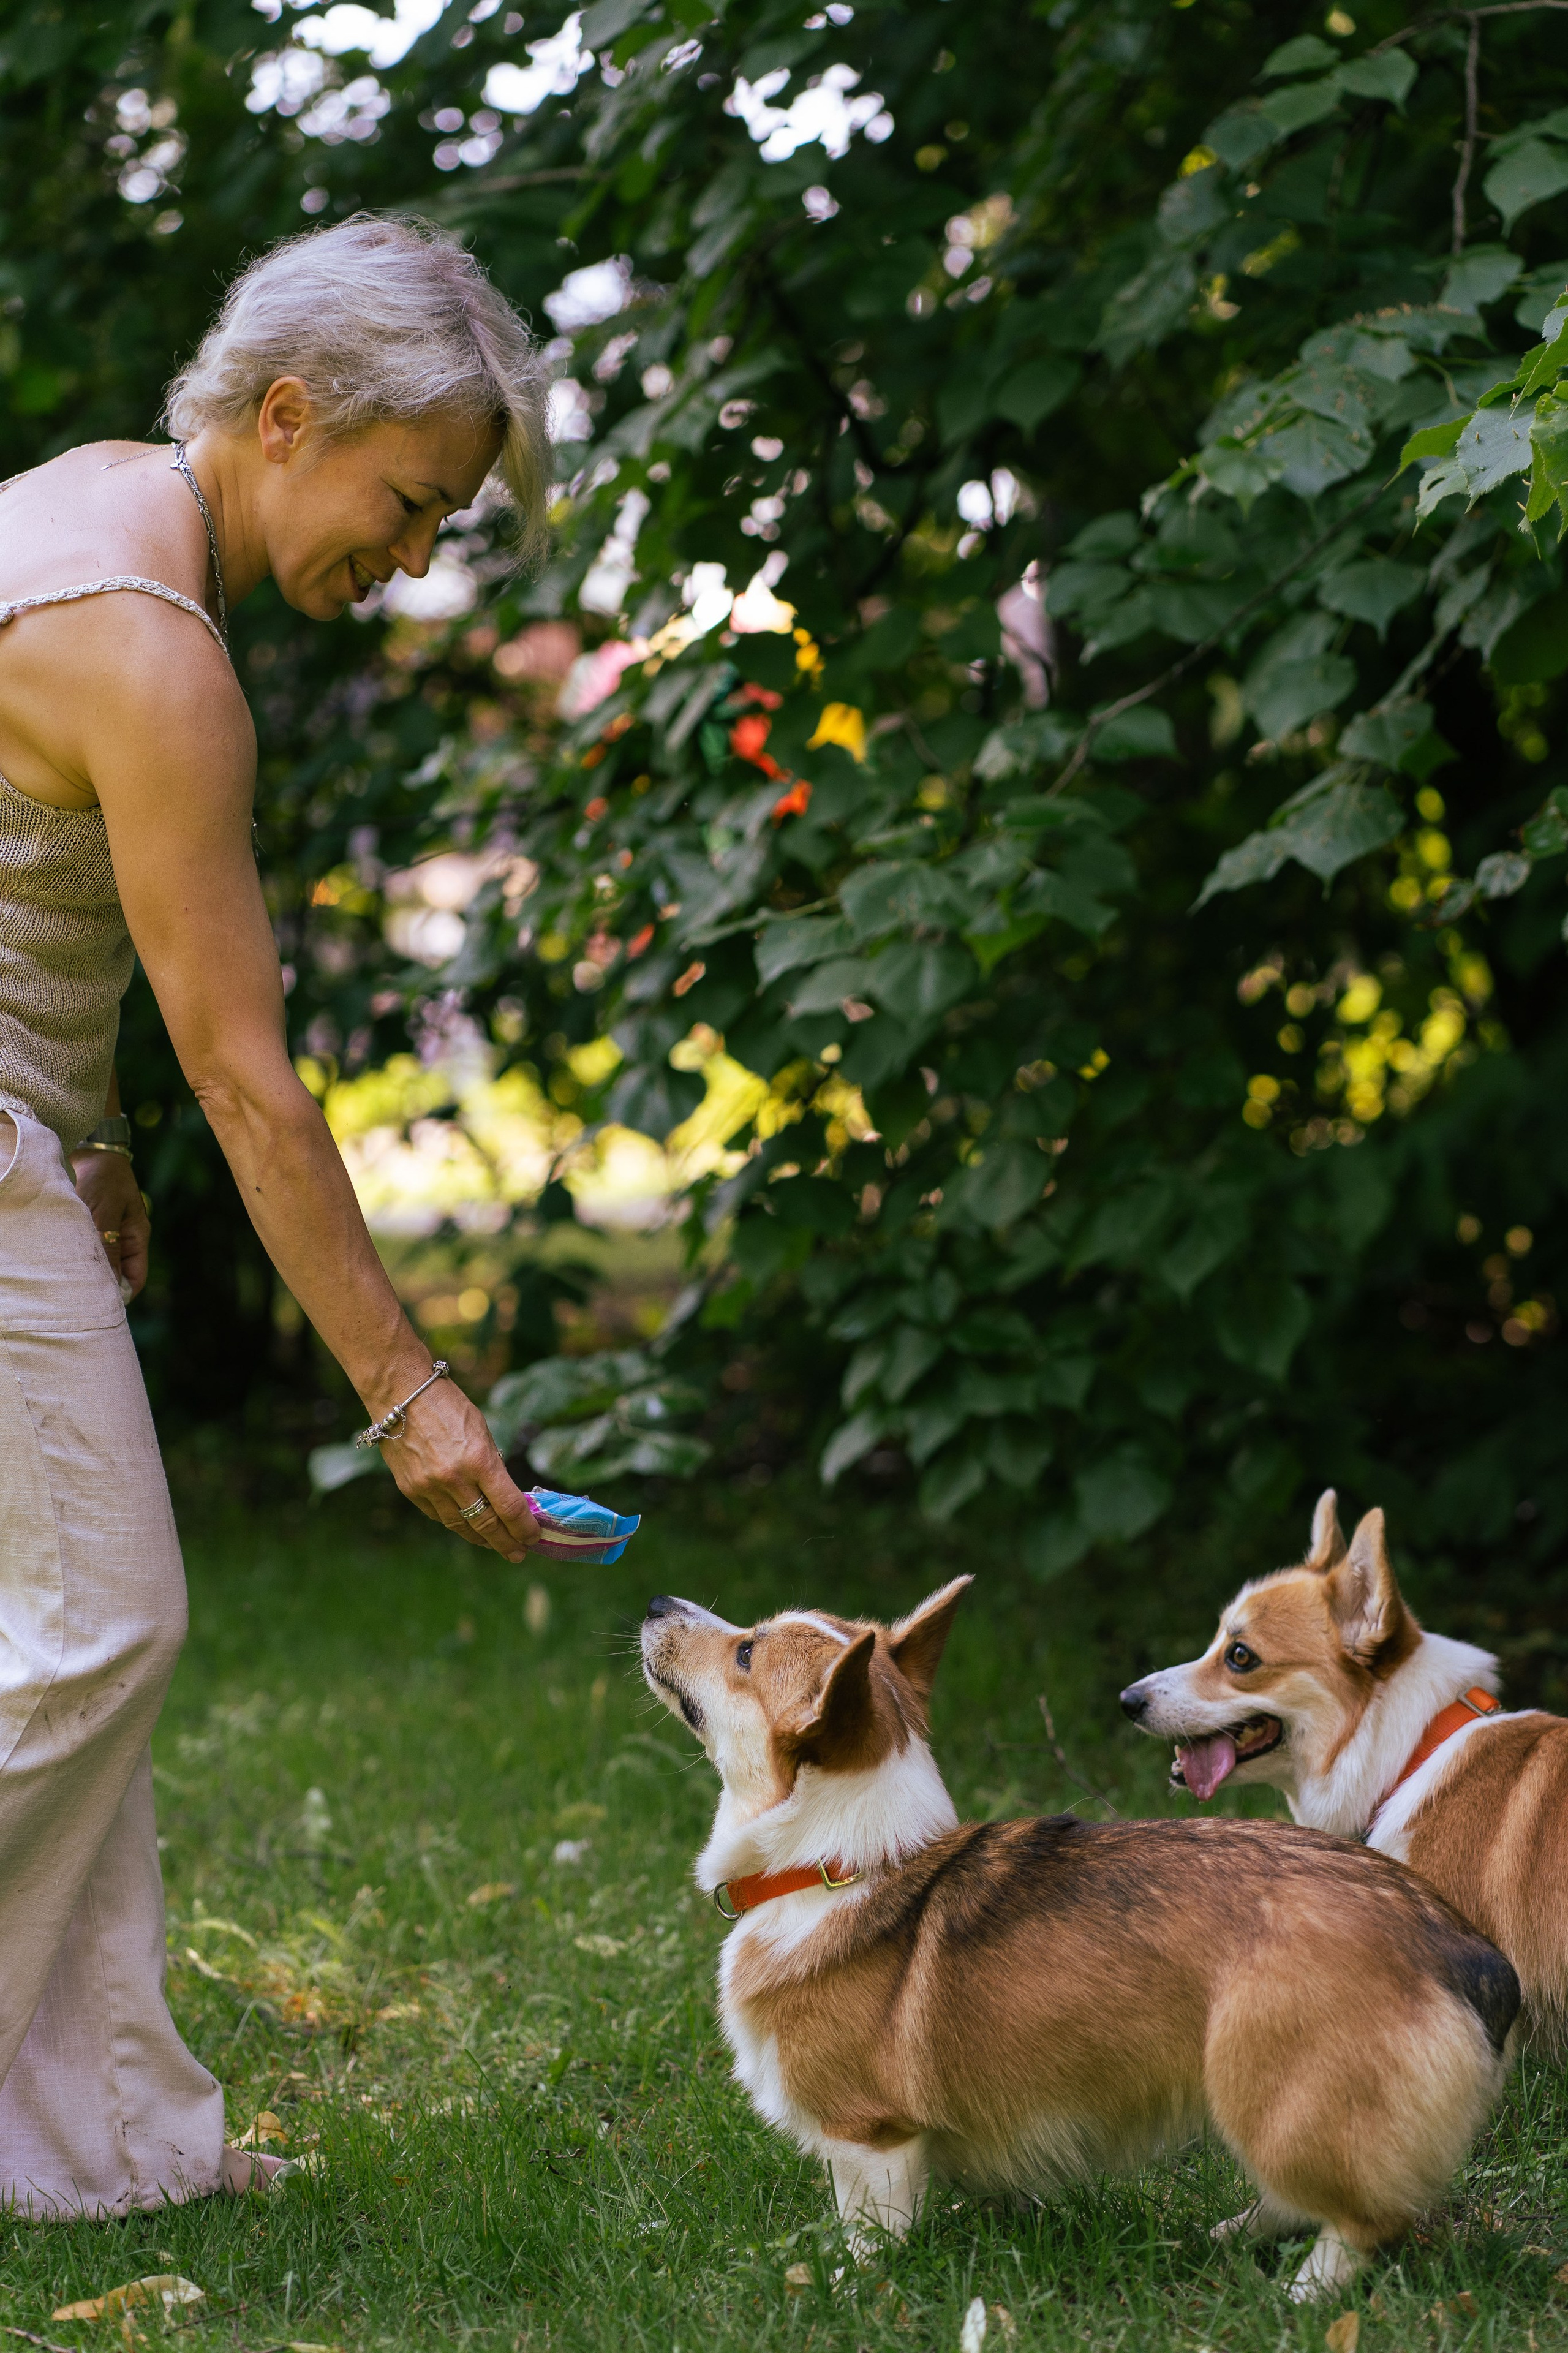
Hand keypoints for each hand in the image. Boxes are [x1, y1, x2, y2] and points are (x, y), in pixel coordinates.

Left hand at [70, 1149, 150, 1298]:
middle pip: (116, 1274)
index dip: (121, 1294)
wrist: (92, 1153)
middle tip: (80, 1297)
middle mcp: (124, 1240)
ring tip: (70, 1279)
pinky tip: (65, 1260)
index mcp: (137, 1237)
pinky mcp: (91, 1229)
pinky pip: (87, 1251)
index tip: (101, 1304)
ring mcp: (107, 1235)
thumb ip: (108, 1245)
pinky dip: (78, 1257)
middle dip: (102, 1285)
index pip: (135, 1278)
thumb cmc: (105, 1179)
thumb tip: (109, 1281)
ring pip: (99, 1263)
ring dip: (87, 1270)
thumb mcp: (106, 1212)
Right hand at [375, 1371, 541, 1563]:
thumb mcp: (482, 1431)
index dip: (524, 1527)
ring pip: (460, 1526)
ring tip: (496, 1545)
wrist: (400, 1393)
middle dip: (506, 1542)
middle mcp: (454, 1479)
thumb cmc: (448, 1405)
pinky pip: (438, 1515)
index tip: (534, 1536)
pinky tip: (468, 1526)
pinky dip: (456, 1522)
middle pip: (486, 1524)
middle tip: (519, 1553)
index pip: (509, 1506)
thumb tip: (506, 1496)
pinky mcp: (411, 1490)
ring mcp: (429, 1487)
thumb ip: (492, 1465)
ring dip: (481, 1539)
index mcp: (479, 1460)